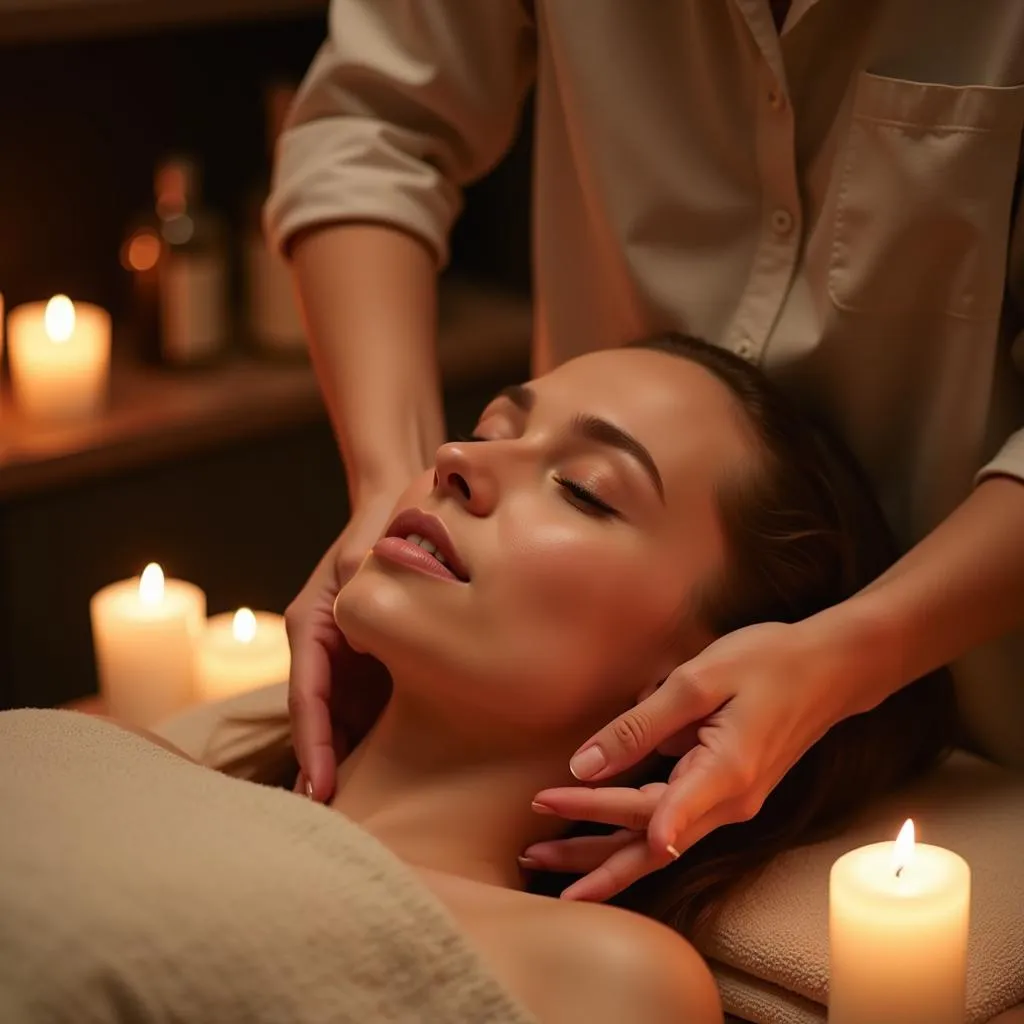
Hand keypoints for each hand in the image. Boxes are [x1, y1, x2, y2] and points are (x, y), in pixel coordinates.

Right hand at [286, 488, 404, 802]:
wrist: (401, 510)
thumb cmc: (380, 530)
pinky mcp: (371, 665)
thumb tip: (364, 634)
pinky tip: (385, 783)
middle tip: (330, 825)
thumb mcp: (364, 557)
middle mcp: (323, 649)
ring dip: (342, 766)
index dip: (313, 744)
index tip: (321, 787)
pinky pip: (365, 712)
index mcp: (312, 626)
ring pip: (339, 722)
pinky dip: (367, 746)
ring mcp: (346, 660)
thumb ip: (359, 593)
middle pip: (318, 720)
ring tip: (356, 817)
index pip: (306, 695)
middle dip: (320, 769)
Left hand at [525, 620, 852, 900]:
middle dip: (589, 856)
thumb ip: (642, 724)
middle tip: (530, 857)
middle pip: (648, 846)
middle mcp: (729, 804)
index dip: (595, 812)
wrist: (832, 671)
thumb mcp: (700, 680)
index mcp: (724, 774)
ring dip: (605, 855)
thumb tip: (585, 763)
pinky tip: (601, 839)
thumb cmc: (768, 663)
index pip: (649, 810)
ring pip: (658, 845)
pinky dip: (632, 838)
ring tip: (551, 861)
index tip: (546, 806)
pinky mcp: (727, 796)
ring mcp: (731, 805)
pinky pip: (672, 827)